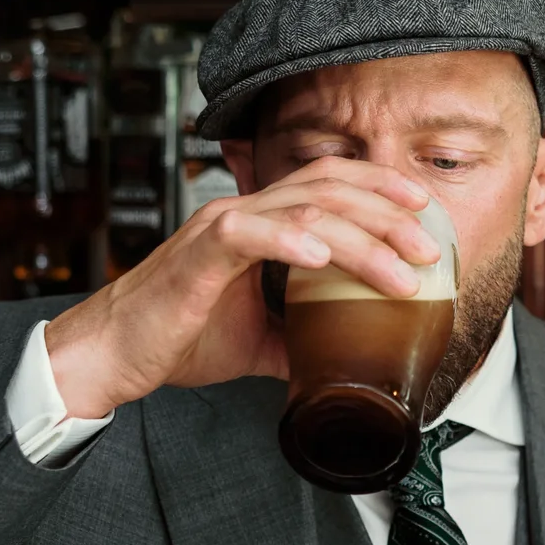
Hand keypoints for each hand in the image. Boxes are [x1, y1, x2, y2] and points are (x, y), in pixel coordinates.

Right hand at [40, 157, 439, 418]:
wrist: (114, 353)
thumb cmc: (175, 337)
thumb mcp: (256, 341)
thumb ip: (299, 337)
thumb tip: (343, 358)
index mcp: (259, 225)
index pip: (328, 185)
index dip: (379, 189)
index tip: (424, 211)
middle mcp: (244, 214)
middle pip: (329, 190)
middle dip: (388, 213)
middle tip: (431, 245)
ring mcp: (221, 228)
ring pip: (304, 212)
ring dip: (361, 238)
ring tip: (400, 268)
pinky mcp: (199, 255)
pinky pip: (251, 234)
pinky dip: (292, 242)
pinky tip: (324, 258)